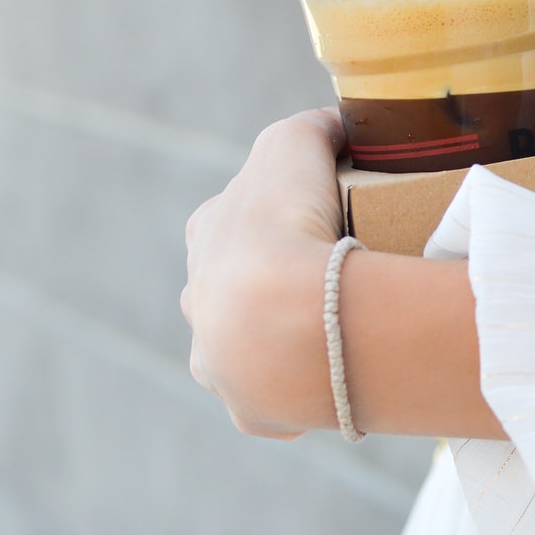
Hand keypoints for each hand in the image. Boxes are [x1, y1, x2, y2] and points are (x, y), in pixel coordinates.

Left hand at [181, 108, 345, 438]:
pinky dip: (301, 392)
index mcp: (205, 237)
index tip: (320, 218)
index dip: (277, 214)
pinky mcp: (250, 409)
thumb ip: (312, 128)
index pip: (234, 218)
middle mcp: (199, 301)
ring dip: (279, 342)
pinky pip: (277, 401)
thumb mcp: (294, 144)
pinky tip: (334, 377)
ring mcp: (219, 360)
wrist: (285, 321)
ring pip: (245, 349)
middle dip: (274, 283)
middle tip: (333, 279)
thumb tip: (335, 125)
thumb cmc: (284, 222)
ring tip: (334, 333)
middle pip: (234, 288)